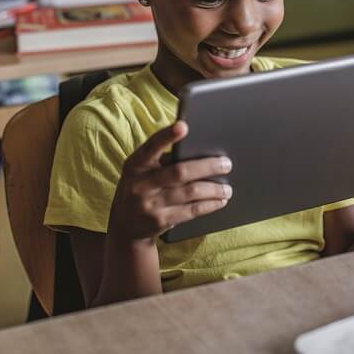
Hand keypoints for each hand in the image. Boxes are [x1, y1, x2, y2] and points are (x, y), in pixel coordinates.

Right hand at [107, 121, 232, 241]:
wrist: (125, 227)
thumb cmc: (140, 189)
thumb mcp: (141, 172)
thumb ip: (160, 160)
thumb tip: (199, 151)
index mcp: (135, 164)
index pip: (151, 146)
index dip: (167, 136)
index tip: (184, 126)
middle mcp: (140, 184)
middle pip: (180, 172)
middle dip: (207, 167)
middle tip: (227, 164)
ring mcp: (150, 204)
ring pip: (191, 192)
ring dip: (214, 189)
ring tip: (227, 188)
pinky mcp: (160, 221)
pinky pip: (191, 210)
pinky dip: (209, 205)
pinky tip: (219, 201)